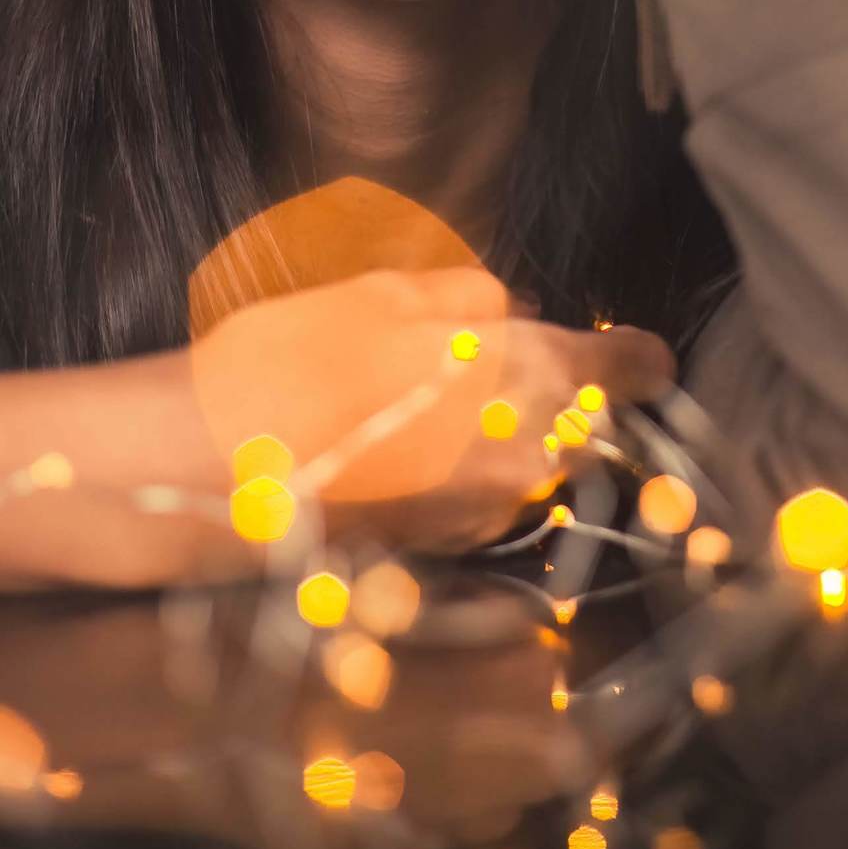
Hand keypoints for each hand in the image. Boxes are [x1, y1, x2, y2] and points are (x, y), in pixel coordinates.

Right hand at [190, 264, 673, 552]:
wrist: (206, 469)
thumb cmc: (297, 360)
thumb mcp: (386, 293)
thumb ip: (470, 299)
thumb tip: (513, 311)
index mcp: (532, 375)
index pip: (629, 369)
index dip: (638, 359)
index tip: (641, 356)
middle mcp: (526, 457)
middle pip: (584, 429)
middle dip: (562, 402)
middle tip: (501, 369)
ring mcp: (483, 516)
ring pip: (529, 469)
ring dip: (506, 439)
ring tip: (431, 406)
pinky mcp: (441, 554)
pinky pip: (479, 504)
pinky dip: (461, 477)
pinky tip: (401, 449)